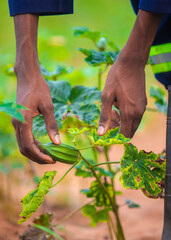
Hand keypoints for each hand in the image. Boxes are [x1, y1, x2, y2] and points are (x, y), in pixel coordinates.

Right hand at [12, 70, 60, 163]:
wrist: (27, 77)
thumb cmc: (39, 89)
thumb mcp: (48, 106)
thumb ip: (52, 125)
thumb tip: (57, 143)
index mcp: (23, 120)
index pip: (29, 145)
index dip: (40, 155)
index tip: (52, 160)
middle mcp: (17, 124)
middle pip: (24, 148)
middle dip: (37, 157)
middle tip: (52, 160)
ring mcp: (16, 123)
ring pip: (22, 145)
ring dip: (35, 152)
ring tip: (49, 155)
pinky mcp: (18, 121)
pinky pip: (23, 138)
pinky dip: (32, 145)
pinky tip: (42, 145)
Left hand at [98, 9, 161, 137]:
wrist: (131, 62)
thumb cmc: (117, 77)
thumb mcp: (106, 96)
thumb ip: (105, 116)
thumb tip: (101, 133)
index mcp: (129, 113)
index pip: (124, 135)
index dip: (114, 137)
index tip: (106, 131)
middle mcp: (138, 113)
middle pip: (129, 132)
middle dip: (118, 129)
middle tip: (109, 118)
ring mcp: (142, 108)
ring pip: (132, 124)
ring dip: (122, 122)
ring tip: (113, 109)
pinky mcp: (143, 103)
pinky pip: (135, 116)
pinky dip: (127, 116)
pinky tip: (119, 104)